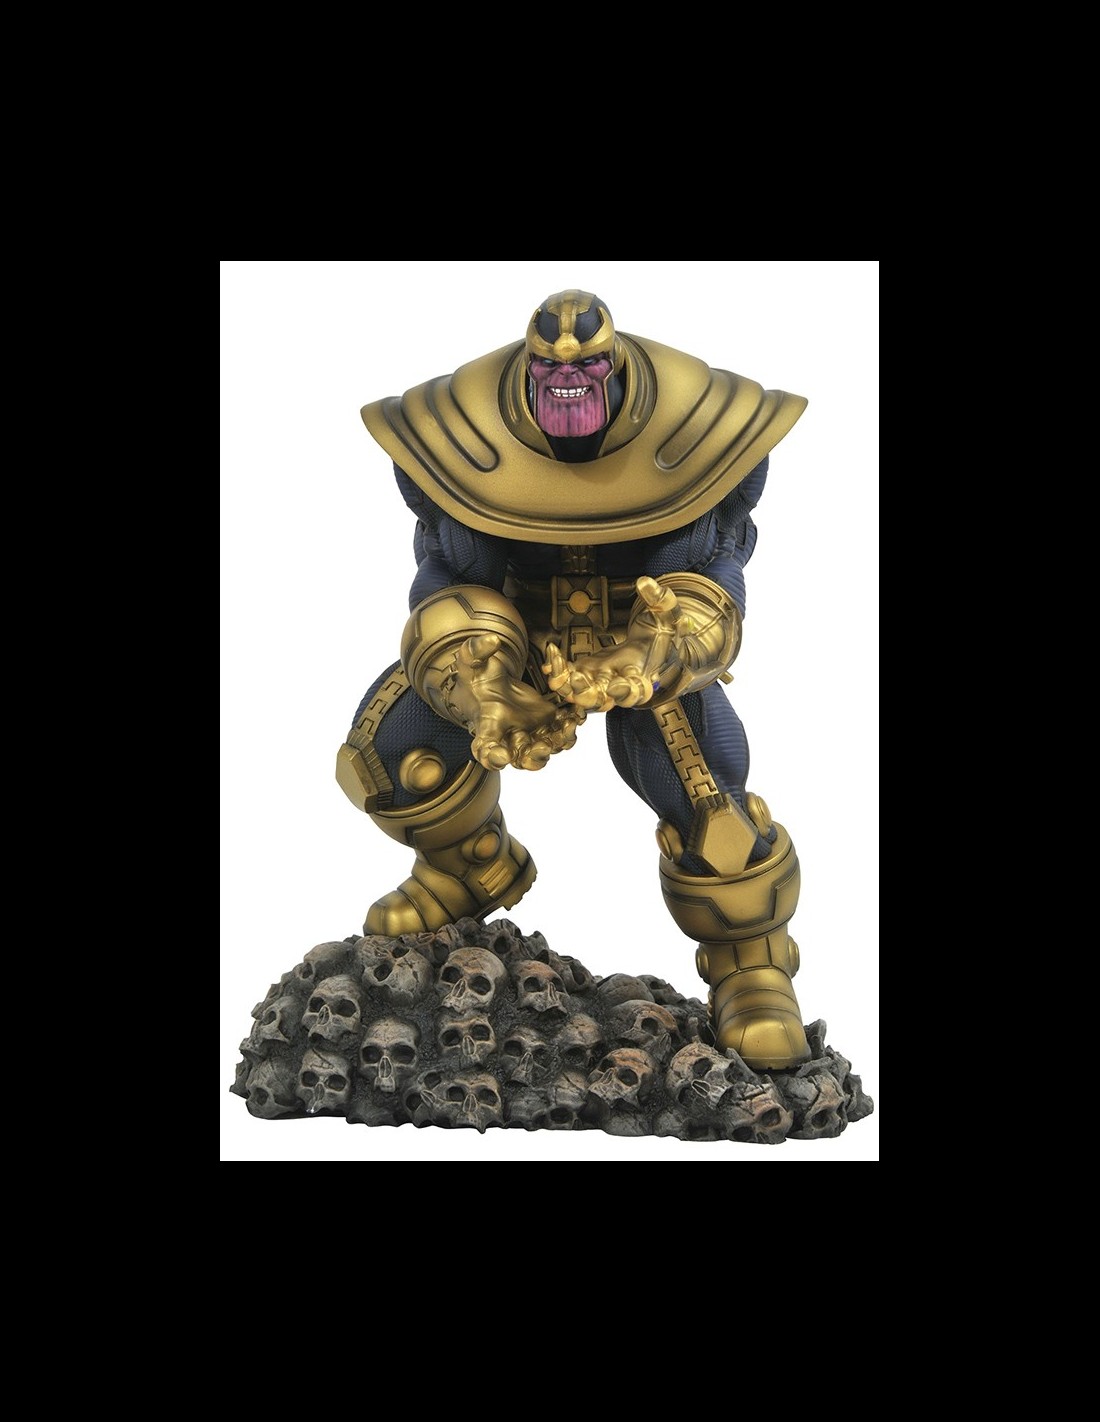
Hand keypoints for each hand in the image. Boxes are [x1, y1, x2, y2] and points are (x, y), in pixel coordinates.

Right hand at [448, 633, 584, 769]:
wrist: (491, 686)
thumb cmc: (477, 679)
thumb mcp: (471, 662)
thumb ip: (476, 651)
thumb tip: (491, 640)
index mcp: (487, 727)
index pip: (485, 749)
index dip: (492, 756)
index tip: (501, 755)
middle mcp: (509, 738)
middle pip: (522, 760)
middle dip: (535, 757)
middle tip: (543, 748)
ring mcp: (530, 734)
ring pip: (547, 749)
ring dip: (559, 742)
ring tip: (568, 727)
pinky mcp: (546, 725)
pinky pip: (561, 733)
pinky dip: (570, 727)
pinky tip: (577, 714)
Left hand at [543, 576, 692, 710]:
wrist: (652, 645)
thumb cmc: (661, 633)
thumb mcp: (667, 614)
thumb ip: (660, 598)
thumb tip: (645, 582)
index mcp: (642, 674)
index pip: (636, 692)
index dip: (625, 692)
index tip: (615, 685)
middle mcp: (619, 683)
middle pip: (601, 700)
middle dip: (585, 693)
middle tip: (575, 679)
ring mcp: (600, 679)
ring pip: (579, 692)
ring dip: (565, 683)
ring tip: (555, 663)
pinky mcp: (587, 671)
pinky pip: (567, 677)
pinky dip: (556, 669)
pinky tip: (551, 654)